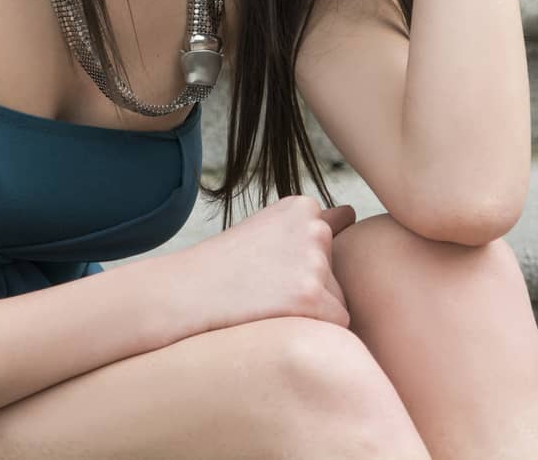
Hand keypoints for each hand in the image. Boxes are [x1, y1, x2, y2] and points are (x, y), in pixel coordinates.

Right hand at [172, 195, 357, 334]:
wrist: (186, 292)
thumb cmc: (225, 265)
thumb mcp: (267, 229)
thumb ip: (309, 224)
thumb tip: (351, 213)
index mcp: (303, 207)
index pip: (332, 243)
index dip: (298, 263)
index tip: (269, 265)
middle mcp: (313, 228)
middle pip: (337, 274)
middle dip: (310, 287)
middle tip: (263, 286)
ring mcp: (313, 262)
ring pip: (338, 300)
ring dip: (312, 310)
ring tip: (266, 302)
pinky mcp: (312, 297)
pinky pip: (338, 324)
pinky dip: (314, 330)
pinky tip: (278, 319)